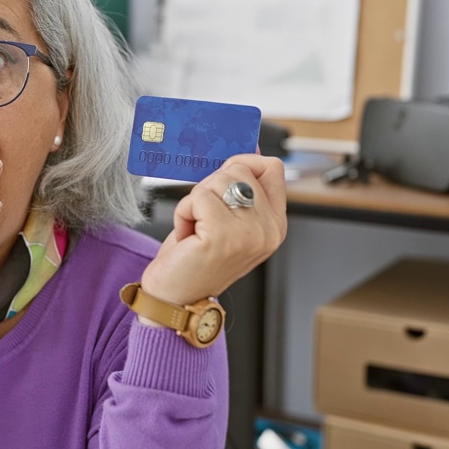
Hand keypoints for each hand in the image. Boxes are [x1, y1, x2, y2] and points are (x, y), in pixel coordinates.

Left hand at [140, 154, 287, 305]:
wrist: (174, 298)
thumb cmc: (193, 259)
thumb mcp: (224, 218)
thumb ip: (240, 187)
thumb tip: (251, 150)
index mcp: (274, 225)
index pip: (272, 168)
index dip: (242, 165)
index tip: (222, 184)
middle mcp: (268, 231)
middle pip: (240, 169)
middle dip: (211, 187)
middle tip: (203, 218)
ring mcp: (248, 234)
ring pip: (218, 181)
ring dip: (195, 202)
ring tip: (196, 230)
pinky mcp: (223, 237)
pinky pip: (198, 197)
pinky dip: (184, 212)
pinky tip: (188, 236)